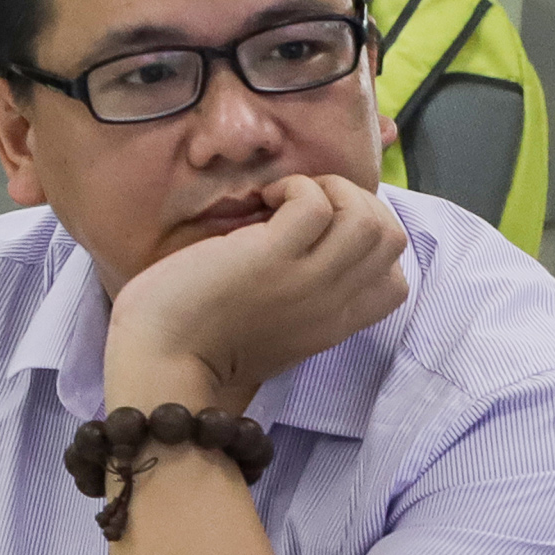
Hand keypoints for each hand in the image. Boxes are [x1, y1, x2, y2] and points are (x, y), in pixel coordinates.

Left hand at [105, 172, 410, 410]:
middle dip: (357, 203)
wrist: (159, 366)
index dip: (369, 243)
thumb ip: (299, 298)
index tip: (322, 232)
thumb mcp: (271, 328)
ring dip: (330, 190)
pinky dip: (295, 188)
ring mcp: (307, 282)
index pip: (395, 282)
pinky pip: (315, 205)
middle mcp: (332, 304)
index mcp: (334, 324)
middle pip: (392, 239)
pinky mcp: (271, 259)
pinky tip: (261, 201)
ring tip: (283, 200)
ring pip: (368, 219)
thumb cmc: (195, 343)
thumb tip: (298, 240)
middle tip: (303, 205)